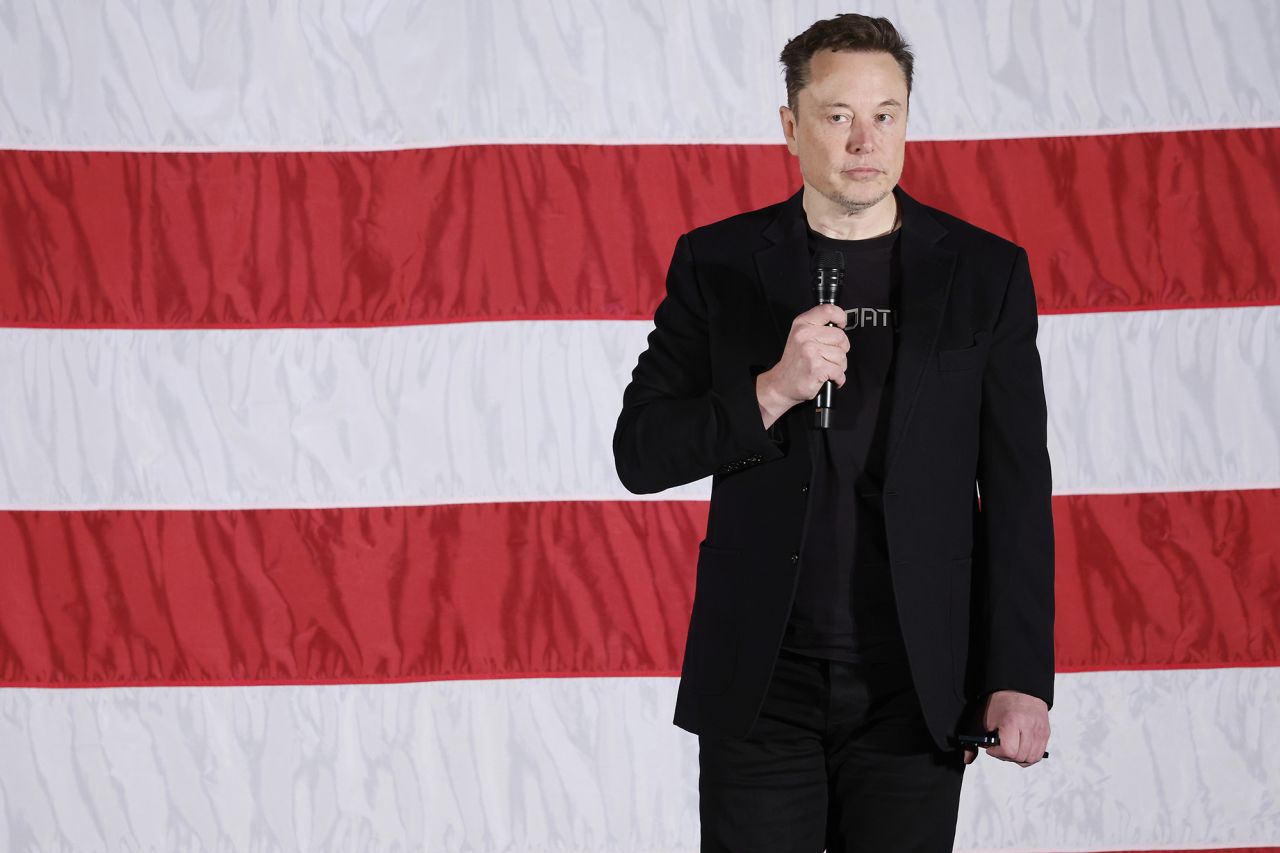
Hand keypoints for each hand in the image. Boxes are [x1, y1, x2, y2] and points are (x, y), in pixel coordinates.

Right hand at [756, 304, 848, 427]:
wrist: (781, 384)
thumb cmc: (795, 361)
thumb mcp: (801, 336)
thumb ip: (818, 327)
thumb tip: (840, 325)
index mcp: (802, 324)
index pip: (828, 310)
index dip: (840, 317)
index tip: (841, 325)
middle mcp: (804, 335)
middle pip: (841, 336)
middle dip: (841, 349)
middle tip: (828, 356)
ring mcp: (810, 351)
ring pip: (842, 356)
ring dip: (838, 366)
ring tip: (825, 367)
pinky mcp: (816, 367)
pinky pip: (839, 371)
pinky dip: (837, 378)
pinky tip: (826, 377)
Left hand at [962, 690, 1049, 766]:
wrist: (1020, 688)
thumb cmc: (1002, 702)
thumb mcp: (988, 719)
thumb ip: (984, 739)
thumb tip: (972, 757)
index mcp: (1012, 722)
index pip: (1009, 750)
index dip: (998, 753)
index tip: (991, 749)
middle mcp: (1029, 727)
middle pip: (1020, 757)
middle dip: (1007, 757)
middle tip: (1000, 750)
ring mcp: (1040, 730)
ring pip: (1032, 758)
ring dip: (1019, 759)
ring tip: (1010, 750)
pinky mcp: (1046, 732)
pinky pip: (1039, 753)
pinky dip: (1029, 755)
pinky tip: (1020, 749)